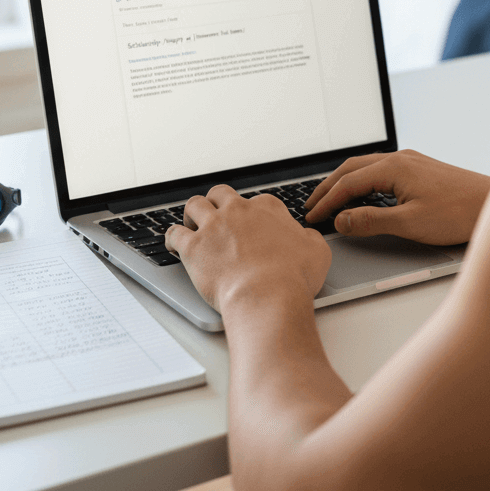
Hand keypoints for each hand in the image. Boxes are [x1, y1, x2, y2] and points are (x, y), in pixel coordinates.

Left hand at [165, 184, 331, 312]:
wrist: (267, 296)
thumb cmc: (294, 277)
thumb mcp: (317, 252)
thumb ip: (309, 238)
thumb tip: (305, 236)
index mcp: (267, 208)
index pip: (257, 201)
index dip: (253, 213)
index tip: (252, 225)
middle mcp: (238, 211)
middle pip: (221, 194)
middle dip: (217, 202)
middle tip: (216, 215)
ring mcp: (213, 226)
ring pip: (194, 205)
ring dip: (192, 213)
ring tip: (192, 223)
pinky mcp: (193, 246)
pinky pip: (174, 233)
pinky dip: (172, 237)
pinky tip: (173, 243)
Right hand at [304, 150, 489, 245]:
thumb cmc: (458, 213)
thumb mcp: (410, 223)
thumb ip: (371, 221)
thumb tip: (342, 220)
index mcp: (393, 168)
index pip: (347, 183)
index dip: (327, 202)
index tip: (313, 217)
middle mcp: (399, 159)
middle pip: (351, 169)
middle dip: (328, 187)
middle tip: (311, 205)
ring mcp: (410, 162)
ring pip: (365, 167)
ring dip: (344, 182)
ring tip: (330, 200)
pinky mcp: (419, 169)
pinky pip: (380, 170)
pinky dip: (362, 181)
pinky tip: (362, 194)